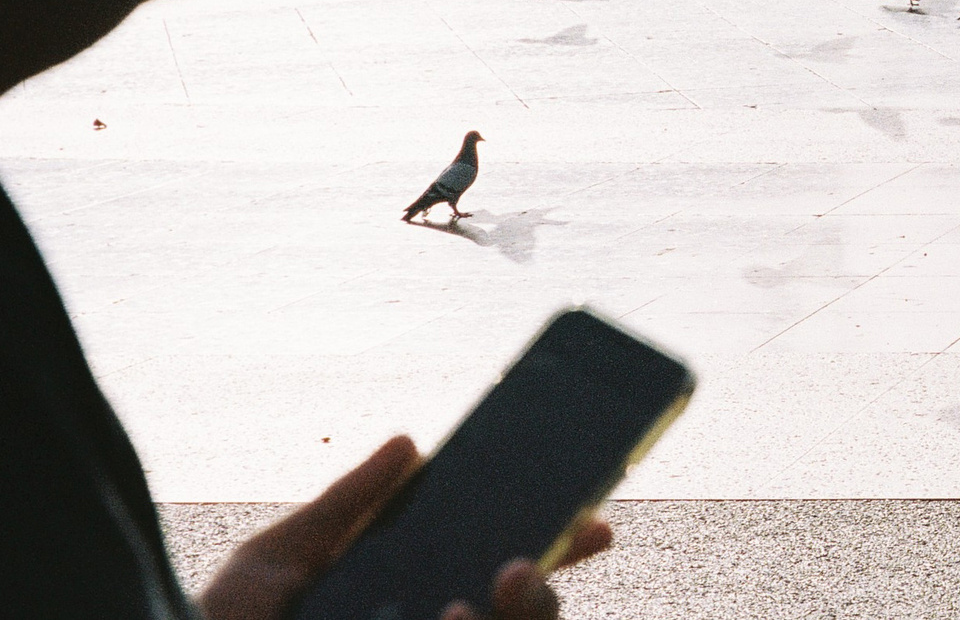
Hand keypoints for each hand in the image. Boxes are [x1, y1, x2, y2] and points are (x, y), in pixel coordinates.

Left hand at [198, 436, 611, 619]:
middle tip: (523, 562)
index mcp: (413, 599)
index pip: (505, 576)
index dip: (560, 547)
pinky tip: (448, 619)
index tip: (598, 522)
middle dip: (544, 593)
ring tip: (468, 604)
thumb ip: (346, 504)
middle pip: (525, 617)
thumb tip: (411, 443)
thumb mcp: (276, 561)